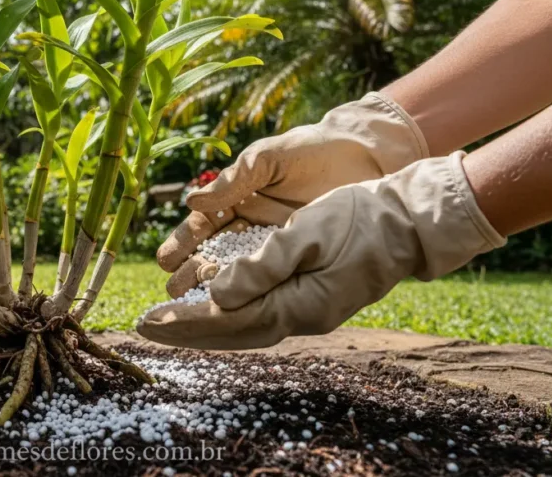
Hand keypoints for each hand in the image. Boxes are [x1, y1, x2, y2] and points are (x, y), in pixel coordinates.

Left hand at [138, 153, 505, 349]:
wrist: (409, 221)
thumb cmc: (361, 219)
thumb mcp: (308, 235)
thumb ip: (262, 267)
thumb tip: (219, 295)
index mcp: (300, 306)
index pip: (228, 321)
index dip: (184, 322)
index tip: (146, 321)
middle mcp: (300, 315)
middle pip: (231, 331)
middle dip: (184, 329)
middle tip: (142, 327)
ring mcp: (306, 307)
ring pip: (242, 322)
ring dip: (202, 321)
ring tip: (165, 317)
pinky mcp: (309, 294)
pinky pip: (257, 308)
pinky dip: (227, 308)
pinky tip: (207, 299)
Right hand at [157, 92, 428, 296]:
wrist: (365, 156)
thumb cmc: (312, 150)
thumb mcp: (268, 158)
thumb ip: (234, 180)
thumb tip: (192, 202)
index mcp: (237, 198)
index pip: (203, 225)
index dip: (183, 243)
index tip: (166, 260)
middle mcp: (250, 225)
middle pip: (213, 253)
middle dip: (192, 272)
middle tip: (174, 292)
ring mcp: (274, 243)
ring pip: (239, 269)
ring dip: (217, 287)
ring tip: (197, 306)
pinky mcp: (299, 256)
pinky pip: (272, 277)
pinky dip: (255, 291)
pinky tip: (239, 307)